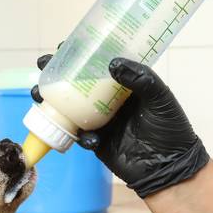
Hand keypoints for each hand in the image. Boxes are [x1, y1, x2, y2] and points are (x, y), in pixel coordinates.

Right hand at [33, 54, 207, 197]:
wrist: (171, 167)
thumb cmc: (171, 129)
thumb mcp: (160, 98)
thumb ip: (141, 79)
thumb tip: (113, 63)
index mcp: (123, 86)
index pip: (98, 64)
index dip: (80, 54)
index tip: (65, 44)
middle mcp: (108, 101)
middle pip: (76, 84)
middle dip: (55, 75)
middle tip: (43, 66)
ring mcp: (100, 122)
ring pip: (69, 109)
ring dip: (52, 102)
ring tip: (41, 96)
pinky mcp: (97, 143)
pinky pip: (80, 137)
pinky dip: (79, 136)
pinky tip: (87, 138)